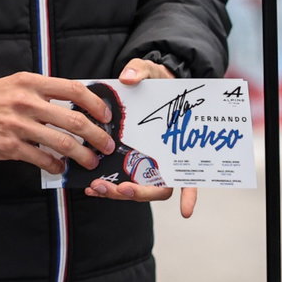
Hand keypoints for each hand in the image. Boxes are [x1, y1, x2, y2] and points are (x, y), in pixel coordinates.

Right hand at [0, 72, 116, 172]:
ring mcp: (17, 125)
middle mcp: (25, 101)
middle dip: (98, 137)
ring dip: (82, 155)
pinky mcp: (8, 146)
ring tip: (89, 162)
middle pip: (75, 119)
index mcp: (28, 82)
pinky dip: (56, 166)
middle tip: (107, 146)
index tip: (106, 116)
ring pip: (63, 143)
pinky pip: (42, 159)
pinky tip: (58, 168)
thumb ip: (39, 93)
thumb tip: (71, 107)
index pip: (73, 89)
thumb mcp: (11, 85)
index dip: (96, 104)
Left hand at [99, 59, 197, 217]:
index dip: (190, 194)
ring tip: (96, 187)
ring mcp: (145, 161)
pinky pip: (119, 177)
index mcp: (178, 145)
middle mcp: (164, 159)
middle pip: (158, 189)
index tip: (185, 211)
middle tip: (119, 189)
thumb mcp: (152, 71)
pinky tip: (91, 186)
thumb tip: (129, 77)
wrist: (146, 82)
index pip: (190, 175)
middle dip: (139, 193)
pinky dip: (107, 185)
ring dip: (118, 192)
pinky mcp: (127, 158)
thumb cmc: (158, 81)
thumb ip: (141, 71)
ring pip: (137, 188)